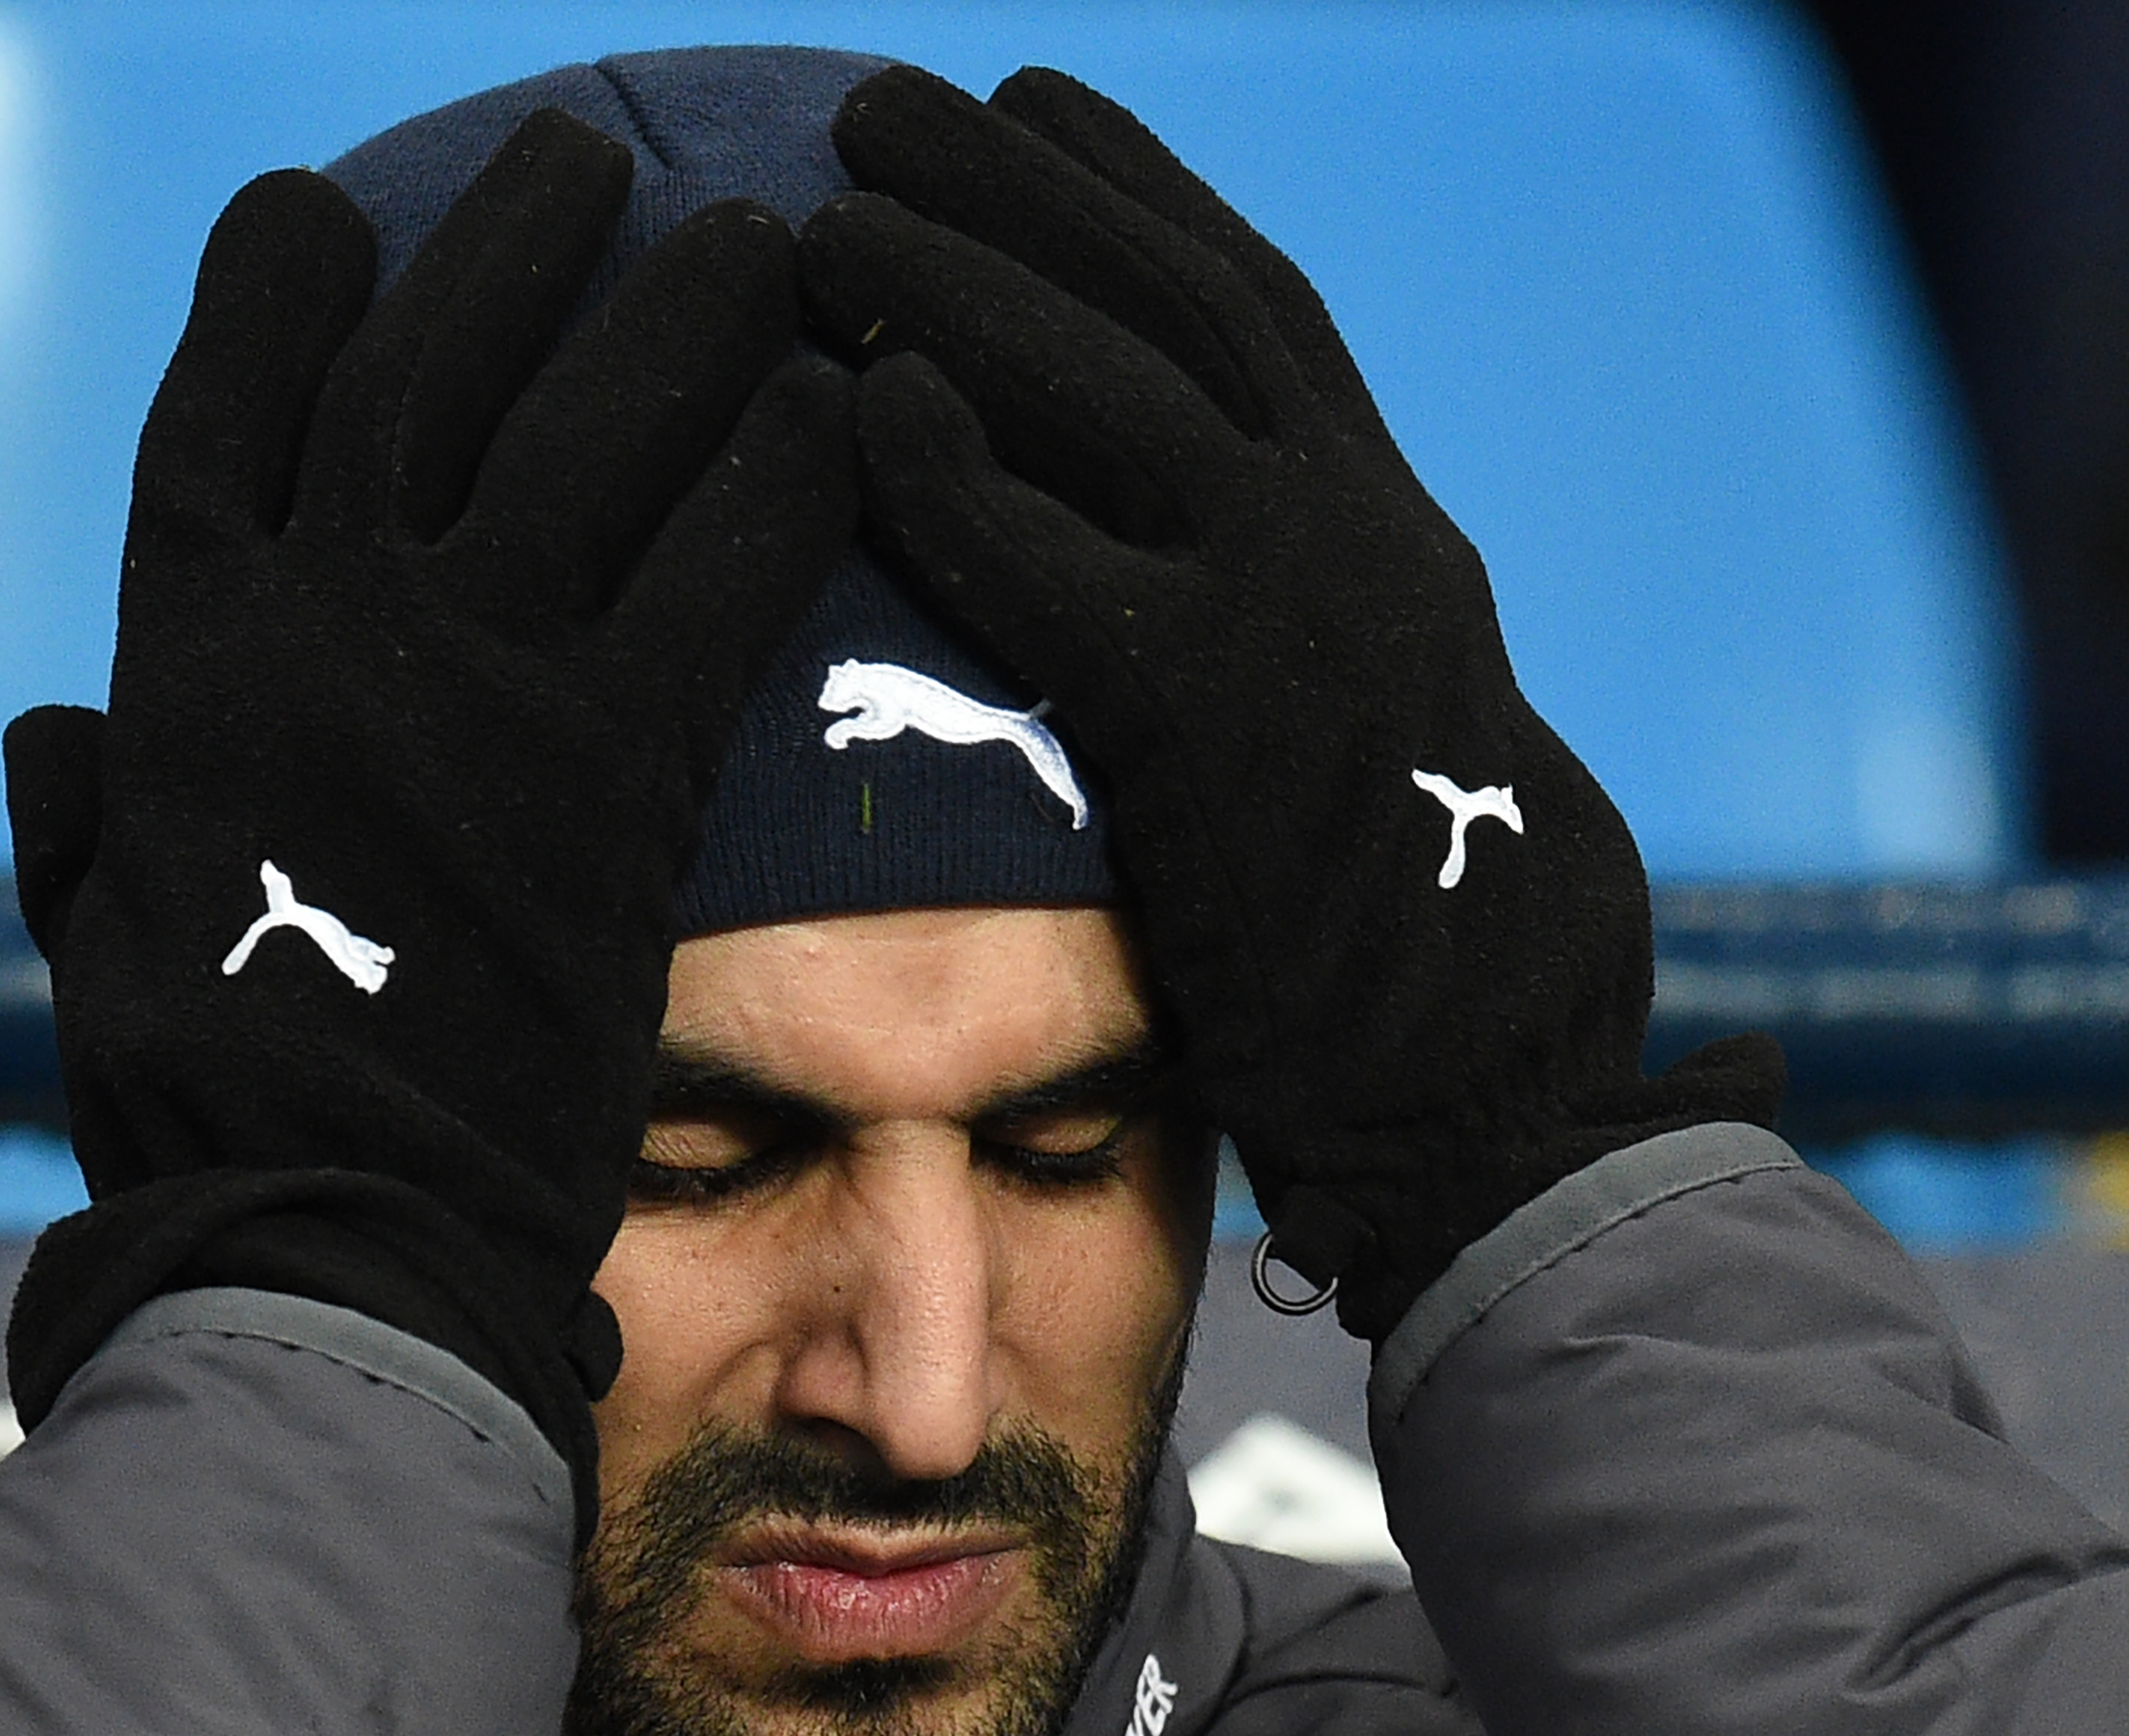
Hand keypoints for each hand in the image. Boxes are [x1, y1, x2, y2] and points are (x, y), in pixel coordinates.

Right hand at [6, 110, 855, 1495]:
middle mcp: (322, 622)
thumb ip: (75, 823)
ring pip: (592, 423)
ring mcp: (469, 680)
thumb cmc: (201, 1113)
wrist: (331, 1238)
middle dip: (512, 242)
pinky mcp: (614, 766)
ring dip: (683, 310)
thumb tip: (48, 735)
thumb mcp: (91, 948)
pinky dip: (785, 476)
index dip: (271, 292)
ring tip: (761, 239)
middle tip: (584, 166)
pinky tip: (846, 412)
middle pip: (428, 361)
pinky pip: (717, 570)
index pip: (222, 410)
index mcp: (183, 654)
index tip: (322, 211)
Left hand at [798, 65, 1775, 1338]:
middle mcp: (1349, 524)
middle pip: (1163, 304)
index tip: (1025, 93)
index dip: (1131, 185)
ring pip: (1114, 398)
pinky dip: (963, 481)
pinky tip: (862, 407)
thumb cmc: (1390, 914)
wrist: (1497, 1057)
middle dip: (1016, 192)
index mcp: (1375, 513)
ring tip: (820, 214)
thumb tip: (1140, 546)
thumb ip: (1256, 602)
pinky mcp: (1220, 727)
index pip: (1245, 298)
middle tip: (877, 106)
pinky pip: (1066, 572)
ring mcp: (1296, 612)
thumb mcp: (1346, 705)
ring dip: (962, 291)